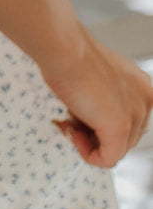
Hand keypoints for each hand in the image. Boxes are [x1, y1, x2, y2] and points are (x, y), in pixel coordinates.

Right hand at [38, 25, 152, 168]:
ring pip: (115, 151)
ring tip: (69, 121)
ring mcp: (135, 115)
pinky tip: (73, 133)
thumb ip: (104, 102)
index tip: (78, 117)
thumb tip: (92, 124)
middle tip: (69, 120)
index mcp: (142, 88)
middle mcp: (146, 101)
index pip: (129, 124)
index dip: (99, 125)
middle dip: (94, 134)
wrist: (64, 49)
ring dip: (87, 142)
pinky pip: (106, 160)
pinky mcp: (120, 128)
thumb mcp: (96, 81)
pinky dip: (86, 154)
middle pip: (123, 140)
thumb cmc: (71, 56)